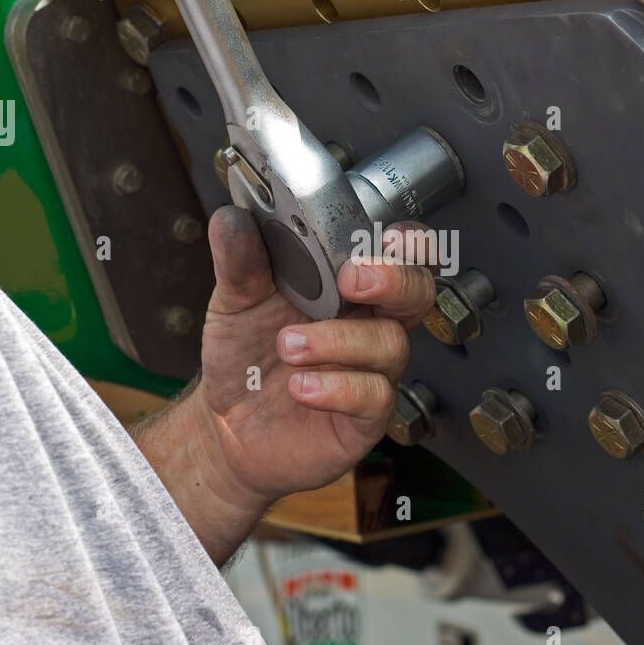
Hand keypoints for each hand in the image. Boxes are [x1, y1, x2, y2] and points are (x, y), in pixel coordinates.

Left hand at [135, 207, 435, 562]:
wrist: (226, 424)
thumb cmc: (247, 358)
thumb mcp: (234, 302)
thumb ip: (240, 262)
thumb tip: (232, 220)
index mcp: (348, 286)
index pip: (401, 253)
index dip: (407, 242)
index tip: (383, 237)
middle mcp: (369, 323)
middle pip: (417, 291)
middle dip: (394, 279)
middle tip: (350, 279)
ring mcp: (372, 371)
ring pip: (390, 343)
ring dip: (338, 340)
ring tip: (288, 346)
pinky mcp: (364, 418)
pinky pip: (374, 397)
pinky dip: (337, 388)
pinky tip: (300, 387)